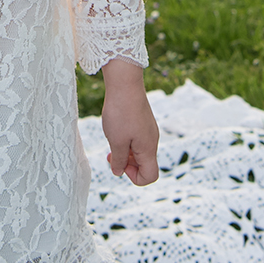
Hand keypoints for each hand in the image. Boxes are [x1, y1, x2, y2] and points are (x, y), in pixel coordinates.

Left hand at [100, 60, 160, 185]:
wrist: (125, 84)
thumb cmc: (121, 113)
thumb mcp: (116, 141)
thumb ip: (119, 160)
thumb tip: (118, 172)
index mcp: (148, 149)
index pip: (150, 176)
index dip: (135, 178)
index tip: (120, 165)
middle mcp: (152, 141)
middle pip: (144, 165)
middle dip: (127, 165)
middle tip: (111, 154)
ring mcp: (148, 131)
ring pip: (139, 152)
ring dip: (125, 153)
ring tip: (112, 142)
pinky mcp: (143, 122)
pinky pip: (137, 140)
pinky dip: (126, 142)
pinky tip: (115, 131)